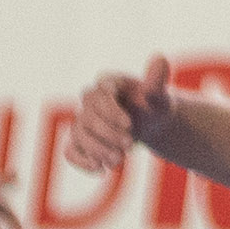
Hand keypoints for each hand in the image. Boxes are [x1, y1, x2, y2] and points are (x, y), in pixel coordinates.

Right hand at [67, 56, 175, 173]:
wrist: (151, 123)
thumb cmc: (153, 105)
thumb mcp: (159, 96)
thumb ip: (156, 81)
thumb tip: (160, 57)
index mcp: (107, 84)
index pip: (98, 94)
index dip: (110, 110)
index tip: (130, 124)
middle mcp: (90, 101)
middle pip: (87, 117)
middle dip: (107, 134)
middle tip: (130, 145)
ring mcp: (83, 121)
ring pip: (78, 135)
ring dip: (97, 150)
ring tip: (119, 160)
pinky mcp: (81, 141)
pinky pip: (70, 151)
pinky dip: (81, 162)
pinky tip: (101, 170)